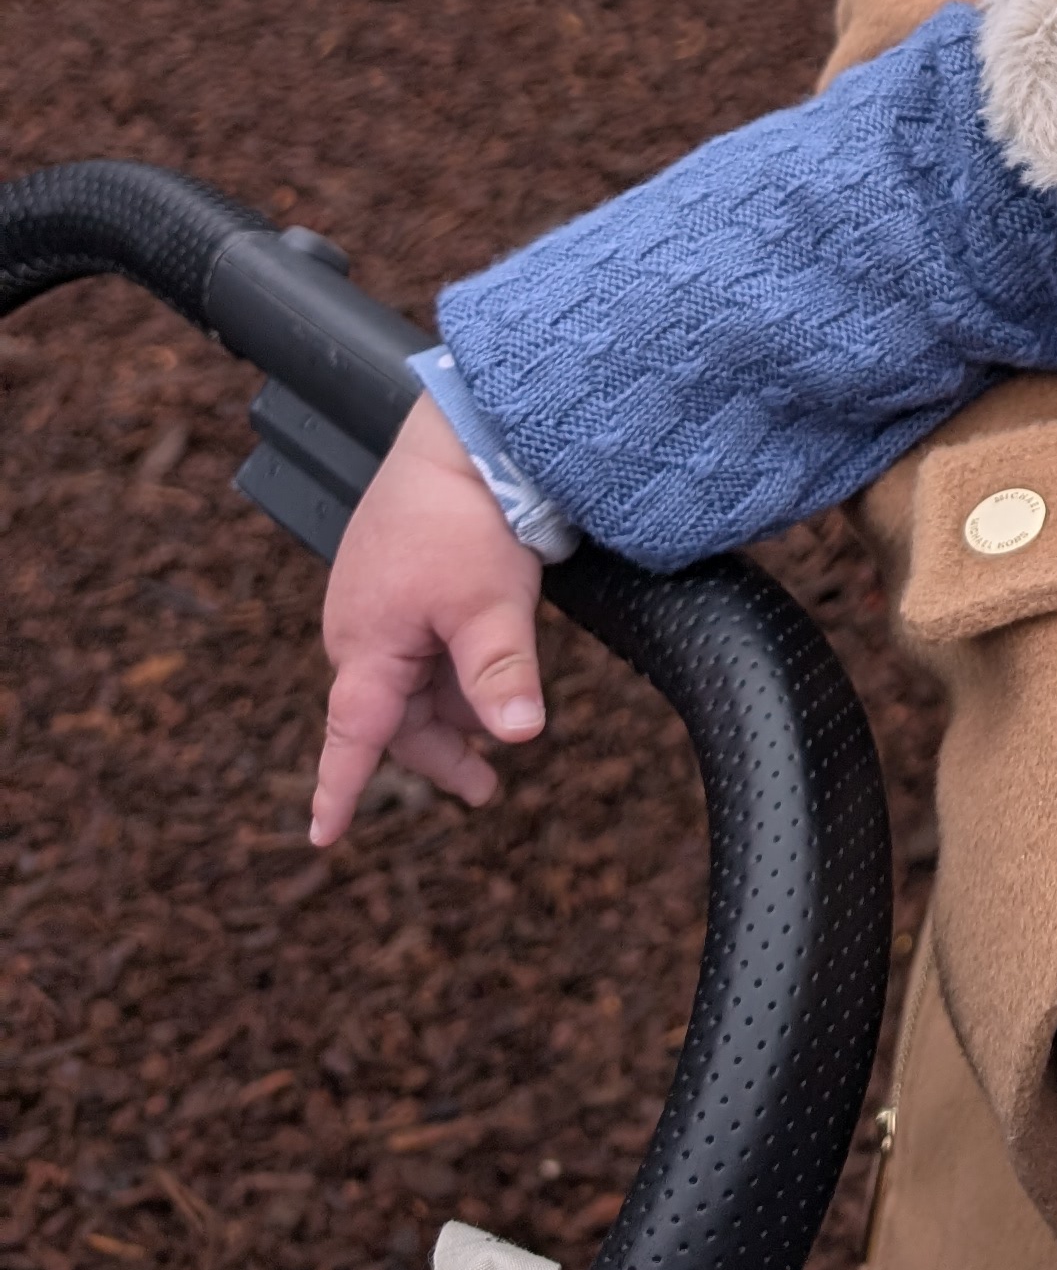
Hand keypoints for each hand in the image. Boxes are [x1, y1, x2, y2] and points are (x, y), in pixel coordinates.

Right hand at [312, 399, 545, 842]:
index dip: (338, 789)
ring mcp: (376, 598)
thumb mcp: (492, 605)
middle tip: (485, 786)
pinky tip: (483, 670)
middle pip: (392, 715)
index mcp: (367, 643)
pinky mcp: (398, 574)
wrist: (464, 433)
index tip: (323, 836)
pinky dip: (447, 669)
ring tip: (496, 731)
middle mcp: (359, 626)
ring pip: (409, 680)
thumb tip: (520, 736)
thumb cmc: (468, 515)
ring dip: (447, 711)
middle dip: (437, 752)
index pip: (350, 736)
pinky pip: (416, 643)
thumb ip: (500, 676)